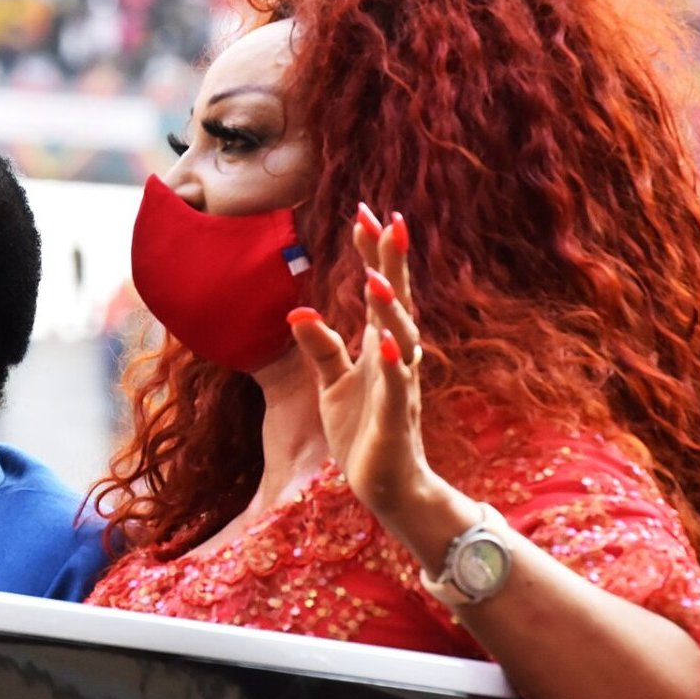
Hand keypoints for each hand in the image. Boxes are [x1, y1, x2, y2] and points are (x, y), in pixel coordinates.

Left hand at [286, 204, 433, 525]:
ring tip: (377, 277)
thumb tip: (298, 310)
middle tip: (387, 221)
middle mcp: (396, 358)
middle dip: (393, 263)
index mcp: (379, 346)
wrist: (390, 486)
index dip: (374, 254)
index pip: (377, 291)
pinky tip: (384, 344)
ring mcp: (399, 386)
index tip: (365, 212)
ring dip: (390, 309)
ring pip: (400, 339)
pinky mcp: (396, 419)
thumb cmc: (364, 431)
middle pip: (396, 303)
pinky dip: (391, 365)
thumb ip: (320, 347)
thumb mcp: (332, 384)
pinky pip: (396, 387)